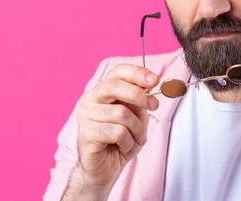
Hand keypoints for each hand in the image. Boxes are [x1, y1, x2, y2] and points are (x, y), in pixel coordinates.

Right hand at [65, 64, 159, 199]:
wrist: (106, 169)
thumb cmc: (121, 140)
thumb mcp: (137, 116)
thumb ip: (140, 100)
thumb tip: (151, 86)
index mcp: (102, 91)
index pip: (117, 71)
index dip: (137, 73)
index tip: (155, 81)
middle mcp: (90, 100)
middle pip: (114, 86)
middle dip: (139, 95)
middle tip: (154, 106)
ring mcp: (85, 117)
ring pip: (121, 113)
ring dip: (137, 128)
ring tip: (137, 138)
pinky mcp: (86, 134)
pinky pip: (117, 132)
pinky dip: (128, 141)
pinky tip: (123, 147)